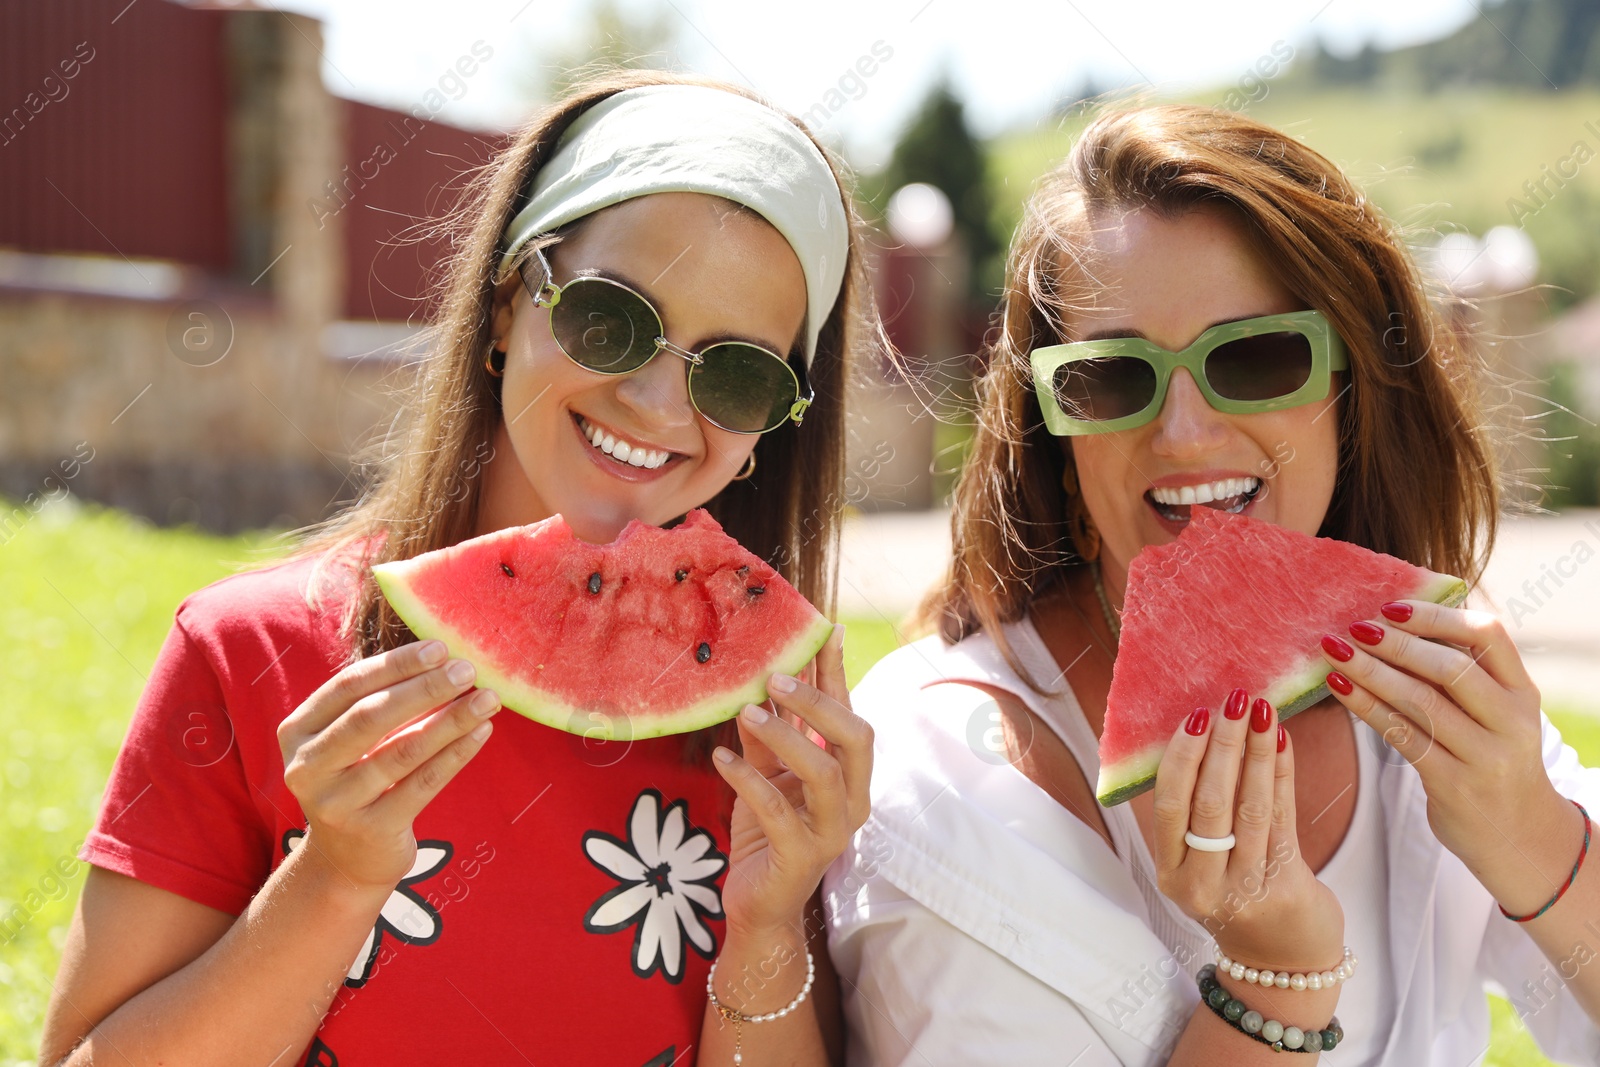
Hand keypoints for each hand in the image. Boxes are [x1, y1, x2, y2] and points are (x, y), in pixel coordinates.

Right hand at [277, 639, 499, 890]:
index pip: (348, 686)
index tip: (441, 648)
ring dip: (450, 720)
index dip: (396, 664)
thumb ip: (380, 702)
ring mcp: (335, 803)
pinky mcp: (370, 830)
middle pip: (371, 717)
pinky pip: (422, 784)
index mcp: (298, 732)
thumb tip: (444, 660)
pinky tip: (482, 732)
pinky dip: (456, 754)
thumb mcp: (352, 741)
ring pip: (402, 751)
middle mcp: (306, 767)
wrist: (346, 861)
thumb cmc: (358, 780)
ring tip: (487, 699)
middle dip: (424, 689)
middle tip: (467, 670)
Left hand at [712, 624, 872, 937]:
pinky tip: (721, 759)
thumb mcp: (767, 775)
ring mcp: (832, 832)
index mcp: (849, 777)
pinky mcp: (801, 857)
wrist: (759, 907)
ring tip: (745, 712)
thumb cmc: (766, 835)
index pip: (850, 715)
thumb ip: (769, 734)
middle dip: (817, 700)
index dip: (838, 674)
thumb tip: (761, 681)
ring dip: (783, 735)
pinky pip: (777, 810)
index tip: (825, 630)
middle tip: (773, 675)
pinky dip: (746, 779)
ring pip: (823, 772)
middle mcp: (852, 802)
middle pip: (855, 738)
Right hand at [1152, 688, 1343, 970]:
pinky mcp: (1286, 887)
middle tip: (1233, 701)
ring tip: (1261, 710)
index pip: (1168, 806)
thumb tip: (1204, 731)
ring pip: (1249, 808)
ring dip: (1255, 752)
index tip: (1194, 715)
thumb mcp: (1203, 863)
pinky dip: (1282, 774)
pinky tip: (1282, 741)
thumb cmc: (1239, 894)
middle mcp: (1200, 884)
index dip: (1180, 757)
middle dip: (1221, 745)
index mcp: (1170, 873)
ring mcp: (1244, 890)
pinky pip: (1283, 819)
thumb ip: (1198, 811)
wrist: (1285, 961)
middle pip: (1208, 803)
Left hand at [1320, 601, 1577, 911]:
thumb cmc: (1490, 757)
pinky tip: (1338, 686)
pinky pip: (1402, 736)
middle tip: (1351, 627)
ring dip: (1371, 671)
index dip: (1436, 617)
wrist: (1518, 836)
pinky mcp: (1454, 785)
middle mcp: (1511, 721)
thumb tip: (1396, 619)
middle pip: (1450, 669)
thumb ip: (1464, 674)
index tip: (1390, 607)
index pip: (1488, 636)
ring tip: (1333, 650)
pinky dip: (1366, 707)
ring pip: (1421, 702)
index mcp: (1521, 691)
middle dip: (1395, 644)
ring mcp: (1485, 756)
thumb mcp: (1496, 713)